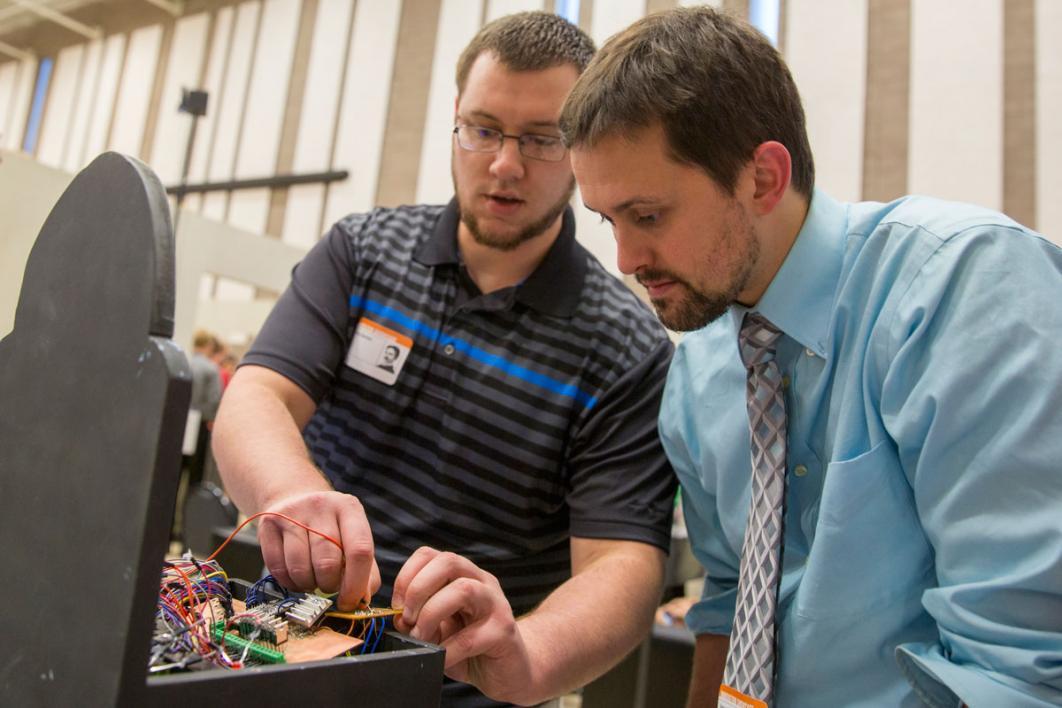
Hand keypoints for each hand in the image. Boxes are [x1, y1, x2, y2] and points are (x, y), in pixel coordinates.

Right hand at [256, 490, 379, 609]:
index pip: (359, 550)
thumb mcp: (353, 540)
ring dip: (307, 585)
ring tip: (312, 580)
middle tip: (328, 585)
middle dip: (329, 585)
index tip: (349, 603)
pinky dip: (288, 582)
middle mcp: (322, 506)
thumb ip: (366, 571)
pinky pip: (277, 568)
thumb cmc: (330, 528)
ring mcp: (293, 513)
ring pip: (300, 568)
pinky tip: (295, 577)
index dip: (355, 584)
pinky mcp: (269, 523)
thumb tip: (362, 600)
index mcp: (349, 509)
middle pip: (327, 562)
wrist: (295, 499)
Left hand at [392, 547, 532, 700]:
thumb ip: (419, 620)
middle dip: (418, 589)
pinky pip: (470, 637)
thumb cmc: (471, 648)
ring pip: (463, 590)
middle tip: (407, 619)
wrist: (511, 671)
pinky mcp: (504, 632)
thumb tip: (398, 619)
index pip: (430, 555)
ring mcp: (496, 604)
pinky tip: (440, 659)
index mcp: (463, 576)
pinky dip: (447, 650)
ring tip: (421, 637)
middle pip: (448, 562)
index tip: (396, 605)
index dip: (406, 576)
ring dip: (432, 613)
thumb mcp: (439, 630)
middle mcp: (481, 582)